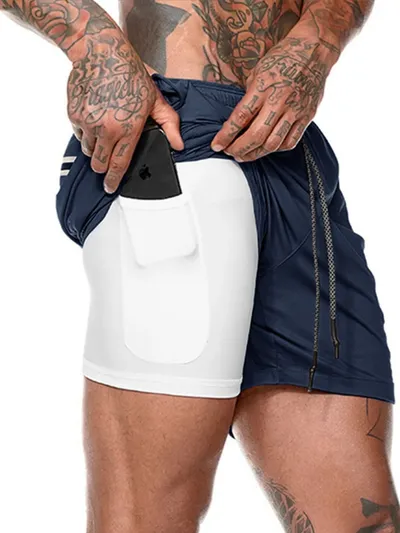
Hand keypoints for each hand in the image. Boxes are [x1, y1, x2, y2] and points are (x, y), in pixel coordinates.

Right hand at [67, 32, 183, 192]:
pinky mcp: (74, 113)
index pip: (118, 165)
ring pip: (87, 149)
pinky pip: (77, 132)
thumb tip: (179, 145)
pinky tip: (94, 118)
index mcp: (127, 129)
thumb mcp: (156, 101)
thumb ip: (170, 125)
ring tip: (103, 135)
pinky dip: (84, 131)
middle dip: (102, 167)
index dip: (113, 180)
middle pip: (99, 163)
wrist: (102, 52)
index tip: (110, 187)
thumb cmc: (131, 75)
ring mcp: (87, 121)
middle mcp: (105, 129)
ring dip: (94, 148)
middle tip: (106, 163)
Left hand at [211, 37, 328, 161]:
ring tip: (245, 155)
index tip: (216, 145)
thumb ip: (249, 97)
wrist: (315, 50)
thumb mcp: (258, 71)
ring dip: (255, 154)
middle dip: (239, 149)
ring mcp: (295, 110)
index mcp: (263, 87)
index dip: (226, 135)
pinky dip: (276, 149)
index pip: (240, 117)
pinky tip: (266, 148)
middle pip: (256, 136)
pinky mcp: (307, 116)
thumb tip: (237, 120)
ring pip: (273, 143)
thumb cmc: (283, 58)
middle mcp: (279, 101)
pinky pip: (290, 141)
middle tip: (229, 152)